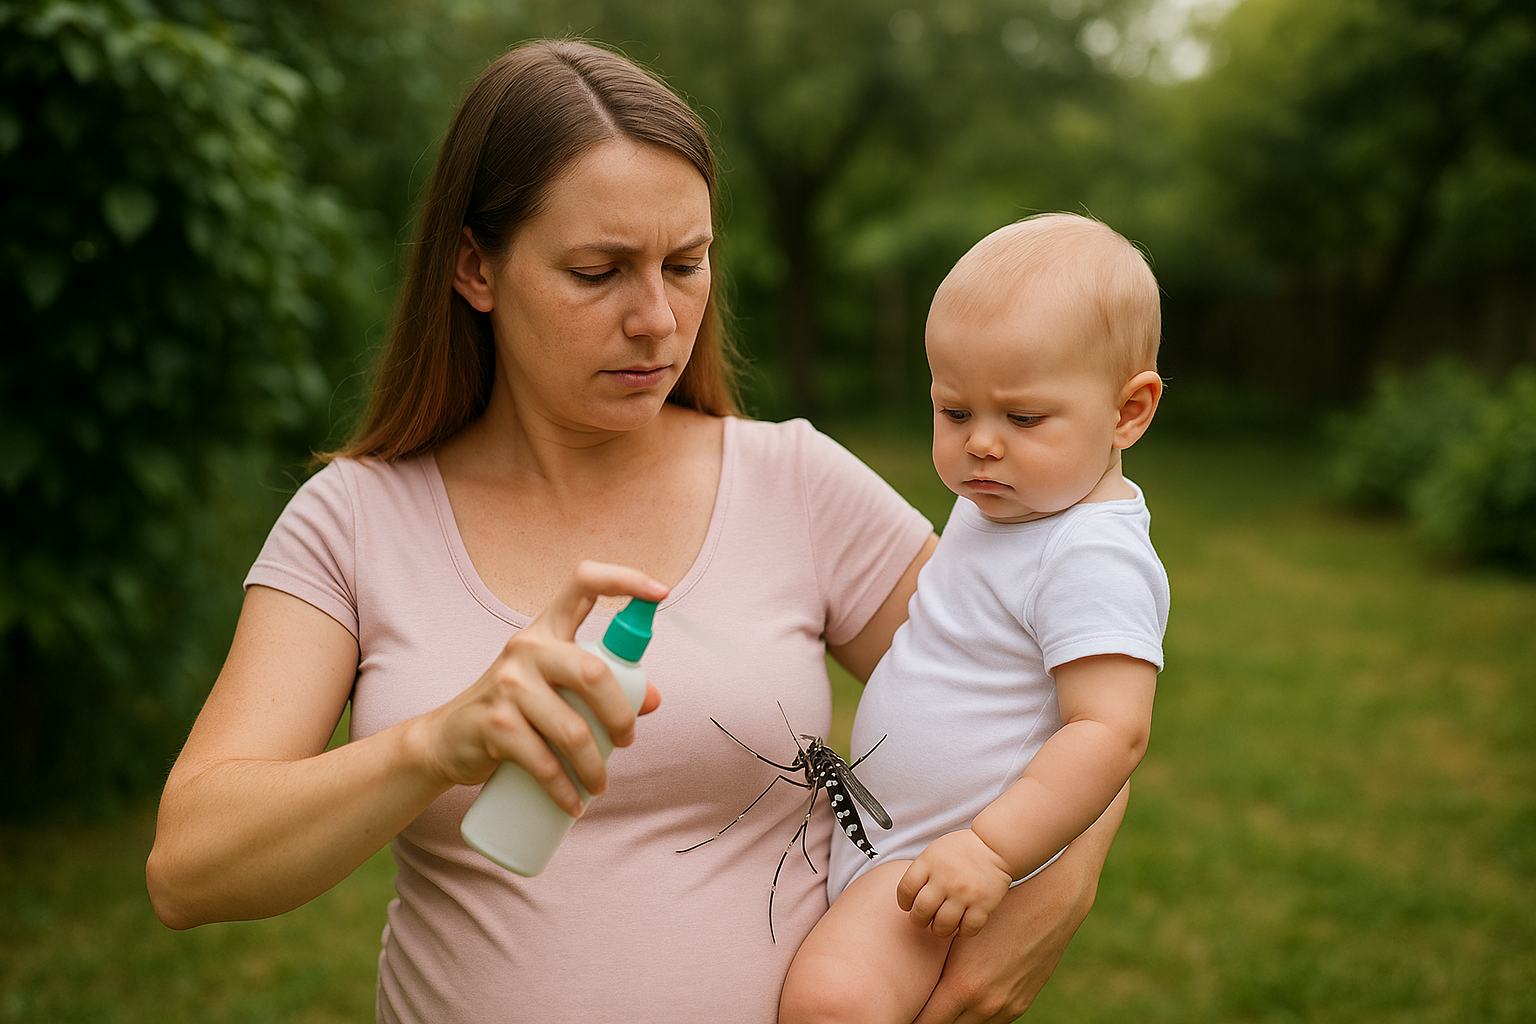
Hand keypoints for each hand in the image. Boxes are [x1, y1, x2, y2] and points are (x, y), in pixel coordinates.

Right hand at [412, 561, 667, 814]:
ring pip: (573, 730)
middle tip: (626, 740)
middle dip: (621, 716)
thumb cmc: (515, 708)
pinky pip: (544, 763)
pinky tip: (575, 805)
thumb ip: (603, 686)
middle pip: (593, 674)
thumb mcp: (556, 688)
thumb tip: (653, 699)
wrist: (447, 740)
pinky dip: (565, 791)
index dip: (625, 579)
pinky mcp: (495, 725)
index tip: (662, 591)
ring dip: (596, 767)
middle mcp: (526, 648)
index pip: (584, 582)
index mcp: (547, 629)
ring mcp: (508, 685)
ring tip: (601, 786)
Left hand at [898, 830, 1012, 937]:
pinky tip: (961, 925)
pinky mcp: (984, 905)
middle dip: (919, 920)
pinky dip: (962, 932)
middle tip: (923, 920)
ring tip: (942, 925)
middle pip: (921, 911)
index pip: (905, 890)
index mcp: (930, 862)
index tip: (908, 906)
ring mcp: (965, 893)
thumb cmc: (963, 850)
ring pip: (942, 926)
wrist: (995, 846)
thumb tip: (909, 897)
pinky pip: (968, 930)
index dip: (904, 902)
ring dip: (939, 930)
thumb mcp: (935, 851)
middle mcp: (945, 879)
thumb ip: (922, 872)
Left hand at [911, 784, 1128, 1023]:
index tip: (898, 1013)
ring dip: (952, 1019)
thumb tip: (909, 980)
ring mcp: (1006, 1008)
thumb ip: (935, 964)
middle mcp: (985, 1005)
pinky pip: (991, 1023)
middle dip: (929, 1020)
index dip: (910, 1019)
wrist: (1051, 905)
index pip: (926, 1022)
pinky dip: (974, 1017)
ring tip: (936, 1008)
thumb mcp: (958, 936)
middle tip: (914, 1011)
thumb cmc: (996, 912)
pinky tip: (963, 1004)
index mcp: (963, 987)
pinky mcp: (1021, 1004)